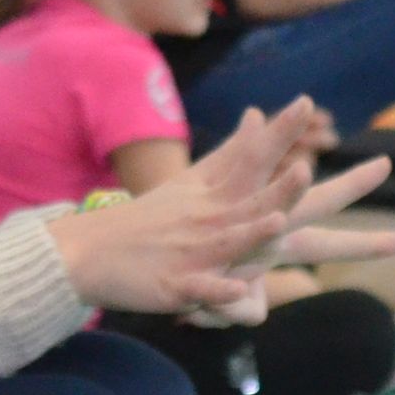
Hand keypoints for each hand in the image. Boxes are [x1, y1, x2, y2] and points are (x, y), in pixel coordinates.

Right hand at [47, 100, 328, 313]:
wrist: (87, 250)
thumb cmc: (147, 218)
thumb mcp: (191, 181)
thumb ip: (232, 152)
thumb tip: (258, 114)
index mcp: (214, 194)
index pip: (252, 158)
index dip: (279, 132)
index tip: (306, 101)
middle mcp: (207, 219)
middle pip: (252, 202)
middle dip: (285, 189)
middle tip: (308, 168)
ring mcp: (191, 252)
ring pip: (228, 243)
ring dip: (251, 233)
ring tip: (277, 221)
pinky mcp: (174, 286)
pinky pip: (201, 291)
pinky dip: (219, 293)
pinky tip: (238, 291)